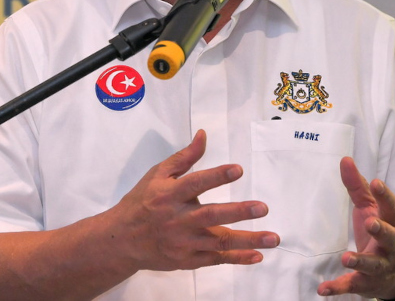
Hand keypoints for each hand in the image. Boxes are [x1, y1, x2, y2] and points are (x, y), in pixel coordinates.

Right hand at [110, 129, 279, 271]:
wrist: (121, 240)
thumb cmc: (142, 201)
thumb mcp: (158, 174)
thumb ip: (184, 157)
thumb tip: (204, 135)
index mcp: (170, 194)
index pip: (196, 183)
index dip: (217, 176)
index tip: (239, 169)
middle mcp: (177, 219)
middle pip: (211, 216)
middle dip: (238, 212)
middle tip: (262, 208)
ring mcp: (183, 243)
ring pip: (219, 242)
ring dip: (248, 240)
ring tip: (273, 238)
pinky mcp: (187, 260)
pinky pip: (216, 260)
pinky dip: (237, 259)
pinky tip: (257, 255)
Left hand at [318, 157, 394, 297]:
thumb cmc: (381, 231)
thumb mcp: (371, 208)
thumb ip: (357, 186)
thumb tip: (345, 159)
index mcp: (393, 223)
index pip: (392, 208)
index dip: (385, 196)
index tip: (376, 183)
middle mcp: (391, 245)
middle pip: (390, 237)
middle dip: (381, 230)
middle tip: (371, 223)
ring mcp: (380, 266)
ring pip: (373, 265)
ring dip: (360, 261)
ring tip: (346, 258)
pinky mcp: (366, 283)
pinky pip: (352, 285)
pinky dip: (338, 288)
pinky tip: (323, 289)